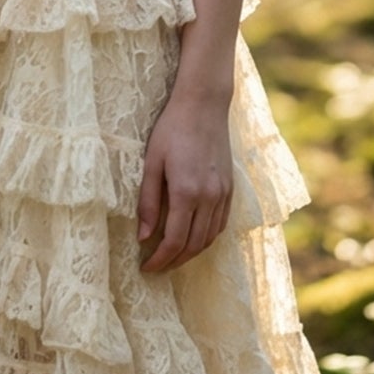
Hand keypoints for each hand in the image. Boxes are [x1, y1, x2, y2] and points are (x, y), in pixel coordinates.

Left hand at [136, 95, 232, 272]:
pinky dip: (206, 237)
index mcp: (187, 192)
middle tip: (157, 267)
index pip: (174, 241)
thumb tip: (143, 236)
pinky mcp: (230, 188)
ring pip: (210, 238)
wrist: (203, 105)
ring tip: (172, 257)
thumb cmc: (171, 130)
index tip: (146, 267)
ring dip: (191, 253)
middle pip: (194, 245)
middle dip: (175, 262)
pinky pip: (221, 223)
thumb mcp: (151, 162)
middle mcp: (209, 197)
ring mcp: (223, 193)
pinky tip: (193, 237)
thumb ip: (147, 201)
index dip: (160, 259)